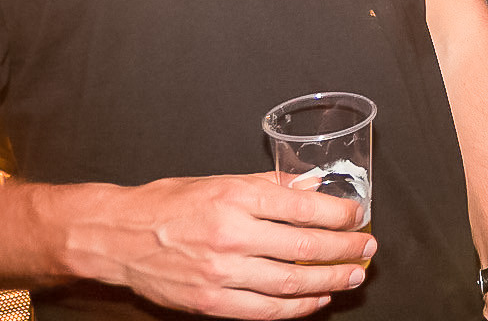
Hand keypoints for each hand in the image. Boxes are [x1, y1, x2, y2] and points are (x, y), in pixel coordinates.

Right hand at [66, 173, 374, 318]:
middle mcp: (232, 235)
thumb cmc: (171, 203)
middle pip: (305, 246)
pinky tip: (317, 298)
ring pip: (291, 282)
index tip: (359, 216)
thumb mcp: (223, 180)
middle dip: (345, 249)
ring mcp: (221, 272)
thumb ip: (270, 185)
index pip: (304, 207)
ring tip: (353, 276)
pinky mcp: (211, 302)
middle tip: (367, 248)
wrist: (119, 236)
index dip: (340, 214)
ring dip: (329, 281)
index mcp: (237, 198)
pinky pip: (265, 310)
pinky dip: (297, 307)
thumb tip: (313, 187)